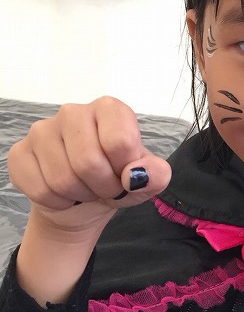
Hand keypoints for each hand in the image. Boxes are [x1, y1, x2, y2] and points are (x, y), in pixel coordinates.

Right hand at [8, 96, 171, 231]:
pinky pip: (40, 190)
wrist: (83, 202)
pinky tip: (63, 193)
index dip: (126, 169)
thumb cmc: (117, 181)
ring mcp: (41, 130)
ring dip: (80, 195)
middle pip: (88, 162)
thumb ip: (156, 175)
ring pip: (62, 179)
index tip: (126, 174)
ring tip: (86, 189)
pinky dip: (58, 202)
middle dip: (103, 186)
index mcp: (109, 109)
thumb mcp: (147, 180)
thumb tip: (137, 175)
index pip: (120, 141)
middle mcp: (73, 111)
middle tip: (106, 187)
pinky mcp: (20, 153)